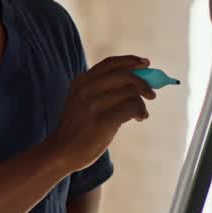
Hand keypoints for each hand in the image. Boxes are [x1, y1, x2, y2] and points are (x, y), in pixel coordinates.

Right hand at [47, 55, 158, 171]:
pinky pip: (132, 107)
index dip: (131, 61)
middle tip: (151, 94)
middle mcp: (86, 90)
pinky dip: (141, 111)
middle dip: (144, 83)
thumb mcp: (81, 101)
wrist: (60, 152)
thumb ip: (101, 89)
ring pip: (131, 92)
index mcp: (81, 82)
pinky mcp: (103, 122)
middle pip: (125, 75)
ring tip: (141, 113)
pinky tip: (140, 118)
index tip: (145, 64)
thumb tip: (136, 79)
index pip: (110, 63)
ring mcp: (93, 106)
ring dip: (142, 102)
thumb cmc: (77, 128)